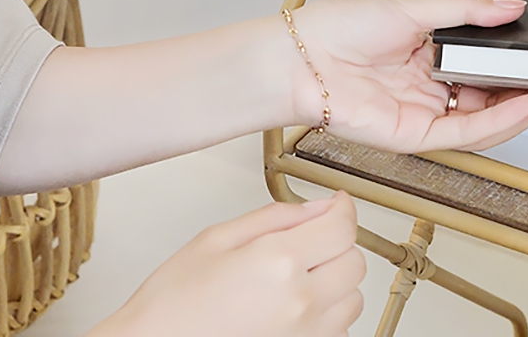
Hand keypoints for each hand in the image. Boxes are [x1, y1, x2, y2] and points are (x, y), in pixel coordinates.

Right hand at [89, 193, 363, 336]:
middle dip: (337, 244)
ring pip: (353, 299)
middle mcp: (299, 302)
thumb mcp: (217, 238)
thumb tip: (318, 207)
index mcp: (278, 262)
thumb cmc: (172, 306)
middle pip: (355, 261)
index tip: (337, 204)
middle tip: (311, 239)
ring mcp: (304, 336)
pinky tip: (296, 306)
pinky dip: (327, 315)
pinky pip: (337, 331)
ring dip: (336, 282)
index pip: (342, 226)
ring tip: (300, 277)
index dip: (343, 207)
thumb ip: (276, 217)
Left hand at [292, 0, 527, 152]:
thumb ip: (465, 10)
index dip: (518, 64)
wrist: (302, 57)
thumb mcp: (414, 8)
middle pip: (490, 95)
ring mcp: (424, 114)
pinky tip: (525, 105)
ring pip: (485, 119)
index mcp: (429, 54)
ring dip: (523, 108)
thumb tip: (511, 6)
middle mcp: (430, 88)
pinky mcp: (415, 136)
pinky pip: (466, 134)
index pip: (485, 64)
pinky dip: (500, 122)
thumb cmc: (342, 28)